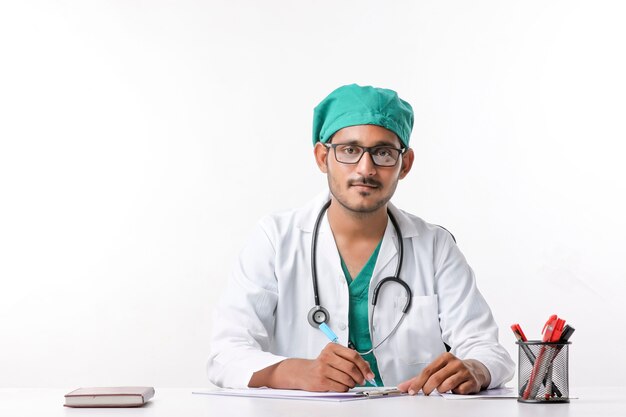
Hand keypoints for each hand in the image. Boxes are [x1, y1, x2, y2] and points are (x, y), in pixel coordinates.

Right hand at [249, 343, 374, 391]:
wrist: (303, 372)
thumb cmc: (321, 365)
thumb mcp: (335, 357)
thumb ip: (350, 359)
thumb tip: (367, 367)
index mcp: (332, 347)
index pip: (354, 355)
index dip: (364, 366)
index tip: (369, 374)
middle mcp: (327, 356)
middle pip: (351, 367)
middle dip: (360, 376)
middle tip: (362, 380)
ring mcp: (323, 368)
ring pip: (347, 379)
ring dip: (352, 383)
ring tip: (350, 383)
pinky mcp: (321, 380)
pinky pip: (341, 387)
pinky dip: (345, 388)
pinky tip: (341, 385)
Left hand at [397, 352, 490, 394]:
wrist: (475, 370)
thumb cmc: (452, 370)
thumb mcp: (437, 370)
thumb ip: (419, 378)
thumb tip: (403, 387)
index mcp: (444, 358)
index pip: (427, 371)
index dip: (417, 382)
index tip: (411, 391)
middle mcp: (455, 363)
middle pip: (436, 378)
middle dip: (427, 388)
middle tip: (426, 393)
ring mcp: (464, 372)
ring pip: (447, 385)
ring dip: (441, 390)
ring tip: (442, 389)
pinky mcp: (472, 382)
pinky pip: (459, 391)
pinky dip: (454, 392)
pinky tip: (455, 389)